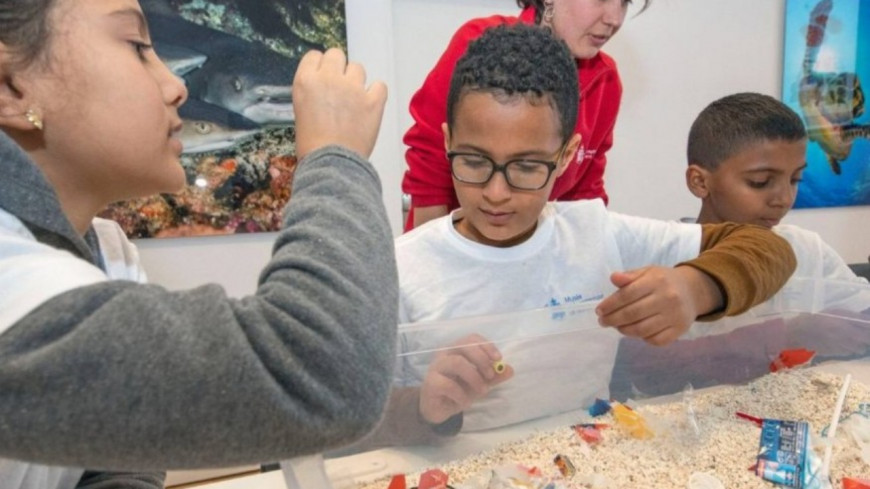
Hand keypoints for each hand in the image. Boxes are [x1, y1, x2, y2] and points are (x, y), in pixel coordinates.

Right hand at [292, 48, 386, 159]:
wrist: (330, 164)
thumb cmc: (312, 145)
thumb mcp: (301, 111)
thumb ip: (313, 92)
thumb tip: (325, 89)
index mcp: (305, 81)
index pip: (314, 56)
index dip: (319, 67)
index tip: (322, 78)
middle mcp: (328, 78)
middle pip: (336, 54)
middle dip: (338, 68)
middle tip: (339, 87)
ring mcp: (353, 88)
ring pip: (358, 68)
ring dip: (356, 81)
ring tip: (354, 100)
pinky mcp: (373, 101)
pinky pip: (379, 85)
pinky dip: (376, 93)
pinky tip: (370, 104)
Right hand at [419, 334, 513, 424]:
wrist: (437, 410)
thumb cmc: (457, 391)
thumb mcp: (479, 384)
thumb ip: (493, 377)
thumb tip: (510, 369)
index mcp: (456, 350)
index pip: (471, 339)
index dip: (486, 346)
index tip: (498, 358)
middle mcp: (444, 355)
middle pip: (463, 346)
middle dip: (481, 360)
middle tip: (490, 376)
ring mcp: (436, 368)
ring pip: (457, 362)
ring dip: (474, 377)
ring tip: (482, 391)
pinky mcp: (430, 383)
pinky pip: (449, 385)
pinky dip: (462, 395)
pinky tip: (465, 403)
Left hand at [596, 266, 722, 345]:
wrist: (693, 291)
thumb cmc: (664, 281)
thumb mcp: (648, 272)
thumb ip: (630, 276)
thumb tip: (613, 278)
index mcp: (657, 281)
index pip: (627, 294)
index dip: (610, 304)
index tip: (599, 311)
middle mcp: (667, 298)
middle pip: (633, 313)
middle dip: (613, 319)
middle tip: (603, 321)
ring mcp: (674, 316)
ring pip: (642, 329)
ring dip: (624, 330)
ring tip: (617, 326)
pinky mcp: (680, 330)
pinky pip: (656, 340)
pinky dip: (642, 338)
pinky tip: (635, 332)